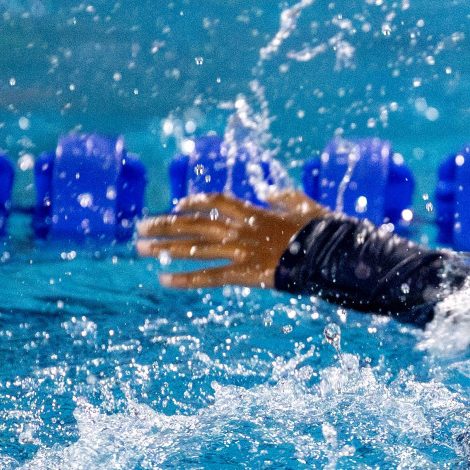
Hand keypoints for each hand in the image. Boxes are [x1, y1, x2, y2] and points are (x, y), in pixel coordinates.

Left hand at [135, 190, 324, 289]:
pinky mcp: (245, 274)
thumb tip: (269, 190)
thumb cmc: (322, 231)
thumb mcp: (304, 206)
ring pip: (195, 248)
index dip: (195, 202)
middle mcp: (240, 229)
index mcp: (254, 212)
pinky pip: (209, 276)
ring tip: (140, 249)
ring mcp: (241, 251)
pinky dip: (185, 278)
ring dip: (165, 248)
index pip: (216, 201)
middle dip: (164, 225)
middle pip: (194, 224)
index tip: (178, 205)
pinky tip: (164, 280)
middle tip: (140, 227)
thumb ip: (284, 197)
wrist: (330, 254)